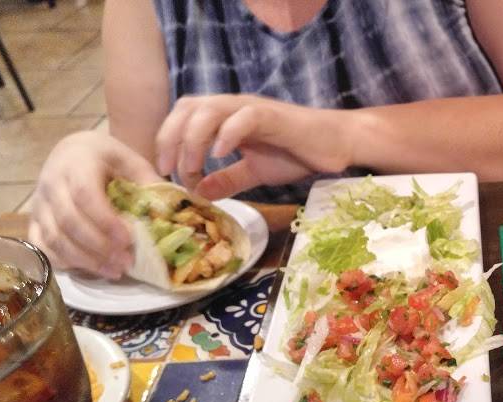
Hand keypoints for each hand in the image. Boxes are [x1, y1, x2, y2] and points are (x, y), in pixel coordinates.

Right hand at [28, 131, 161, 277]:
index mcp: (77, 163)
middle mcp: (51, 183)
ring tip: (115, 271)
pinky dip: (63, 262)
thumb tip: (168, 211)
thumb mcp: (129, 159)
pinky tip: (90, 269)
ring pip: (54, 238)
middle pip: (68, 221)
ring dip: (85, 259)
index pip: (85, 194)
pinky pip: (42, 246)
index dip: (105, 220)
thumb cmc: (106, 159)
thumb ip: (147, 181)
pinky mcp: (35, 220)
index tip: (128, 239)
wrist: (72, 152)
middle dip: (99, 246)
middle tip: (126, 261)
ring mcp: (39, 204)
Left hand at [154, 95, 357, 198]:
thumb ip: (227, 180)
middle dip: (171, 139)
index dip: (166, 140)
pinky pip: (243, 117)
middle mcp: (233, 106)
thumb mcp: (254, 172)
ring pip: (209, 110)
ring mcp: (252, 109)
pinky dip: (227, 133)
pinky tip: (221, 155)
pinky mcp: (273, 116)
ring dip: (193, 139)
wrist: (336, 143)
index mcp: (225, 117)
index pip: (182, 116)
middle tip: (170, 172)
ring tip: (193, 168)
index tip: (165, 174)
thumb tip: (199, 193)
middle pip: (187, 108)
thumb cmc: (297, 154)